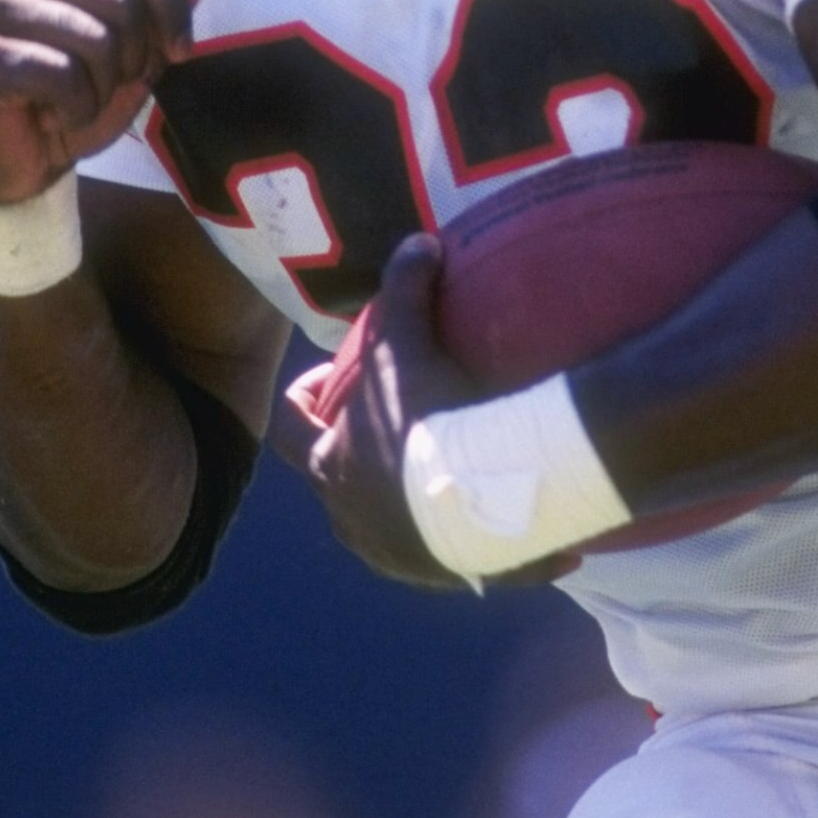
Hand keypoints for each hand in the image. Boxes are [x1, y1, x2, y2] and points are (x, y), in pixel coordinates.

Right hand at [0, 0, 210, 205]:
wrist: (11, 158)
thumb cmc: (68, 95)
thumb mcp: (133, 49)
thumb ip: (163, 3)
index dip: (171, 8)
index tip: (179, 52)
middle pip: (120, 1)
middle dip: (134, 58)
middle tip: (105, 85)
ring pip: (96, 39)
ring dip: (103, 89)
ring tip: (74, 101)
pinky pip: (63, 77)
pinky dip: (76, 110)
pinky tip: (50, 116)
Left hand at [282, 235, 537, 590]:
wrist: (478, 498)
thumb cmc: (427, 418)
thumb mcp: (408, 343)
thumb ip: (406, 288)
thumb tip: (417, 241)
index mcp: (330, 467)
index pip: (292, 432)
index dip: (302, 403)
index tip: (323, 386)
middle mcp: (351, 519)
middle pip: (337, 486)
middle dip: (356, 460)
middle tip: (391, 430)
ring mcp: (395, 556)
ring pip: (391, 530)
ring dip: (411, 508)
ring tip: (450, 481)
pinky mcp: (444, 576)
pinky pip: (463, 560)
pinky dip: (485, 545)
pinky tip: (525, 538)